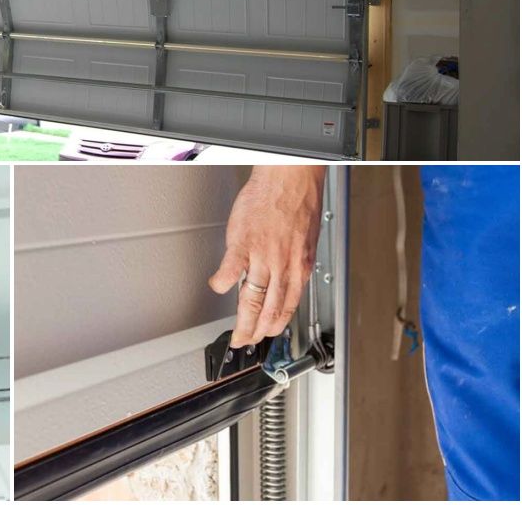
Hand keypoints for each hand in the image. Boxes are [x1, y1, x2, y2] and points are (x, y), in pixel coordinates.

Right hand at [209, 166, 325, 347]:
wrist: (290, 179)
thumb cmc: (298, 201)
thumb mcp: (304, 240)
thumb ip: (294, 262)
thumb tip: (285, 278)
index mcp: (299, 267)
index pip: (287, 306)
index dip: (276, 326)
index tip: (267, 334)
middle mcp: (283, 267)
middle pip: (268, 310)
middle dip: (257, 332)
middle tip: (246, 341)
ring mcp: (262, 256)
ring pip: (251, 299)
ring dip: (243, 320)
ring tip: (235, 332)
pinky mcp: (243, 242)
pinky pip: (230, 269)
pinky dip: (222, 282)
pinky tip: (217, 287)